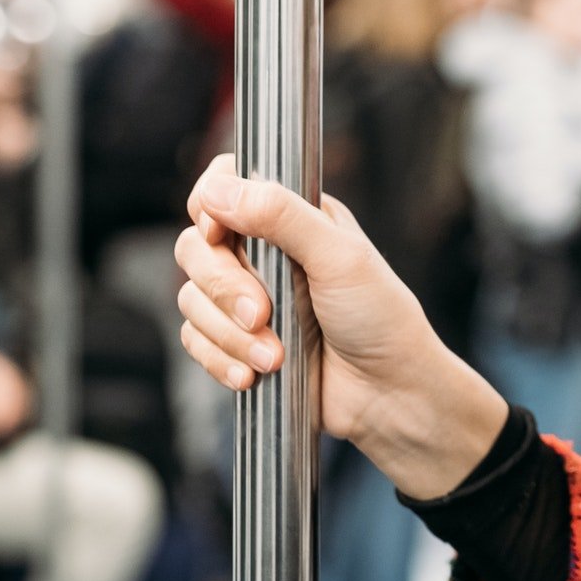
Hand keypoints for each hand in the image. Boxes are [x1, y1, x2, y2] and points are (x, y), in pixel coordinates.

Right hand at [175, 154, 506, 497]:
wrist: (388, 395)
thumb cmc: (380, 319)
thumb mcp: (340, 257)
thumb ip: (282, 216)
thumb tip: (218, 190)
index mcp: (294, 217)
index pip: (224, 186)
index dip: (209, 206)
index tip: (218, 233)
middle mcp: (266, 253)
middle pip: (196, 247)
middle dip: (224, 288)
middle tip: (262, 315)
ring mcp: (250, 298)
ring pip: (192, 298)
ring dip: (230, 335)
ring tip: (275, 356)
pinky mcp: (239, 341)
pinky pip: (196, 341)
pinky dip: (221, 359)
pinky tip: (254, 375)